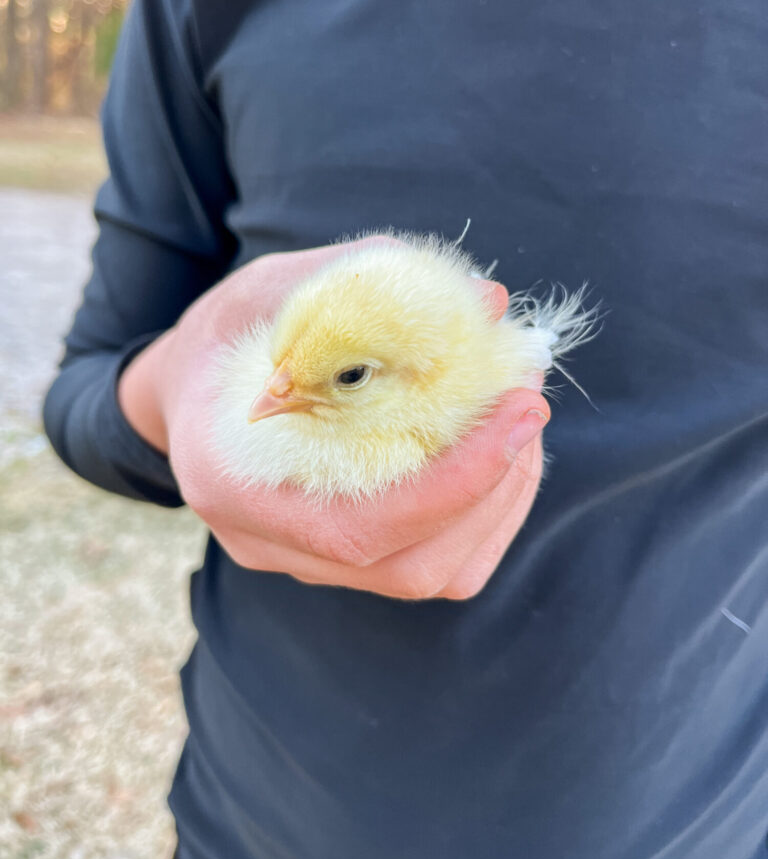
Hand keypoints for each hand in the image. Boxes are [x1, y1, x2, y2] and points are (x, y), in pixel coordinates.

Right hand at [118, 239, 548, 599]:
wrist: (189, 390)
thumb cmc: (228, 336)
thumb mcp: (277, 287)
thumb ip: (371, 286)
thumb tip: (490, 300)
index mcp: (233, 483)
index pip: (357, 527)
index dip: (454, 483)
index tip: (518, 410)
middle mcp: (268, 542)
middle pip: (410, 564)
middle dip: (494, 484)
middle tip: (527, 398)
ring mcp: (305, 561)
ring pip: (433, 573)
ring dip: (500, 498)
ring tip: (516, 417)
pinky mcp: (341, 559)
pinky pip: (436, 564)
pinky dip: (486, 512)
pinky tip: (495, 452)